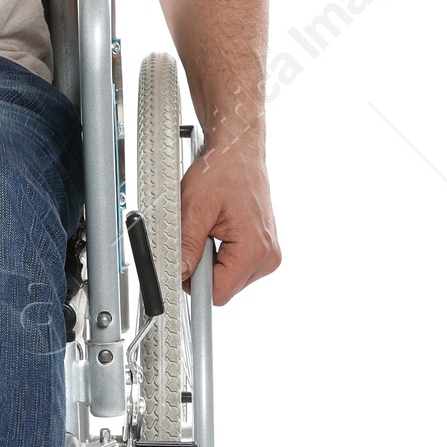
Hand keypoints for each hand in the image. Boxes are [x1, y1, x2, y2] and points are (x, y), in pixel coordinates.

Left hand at [179, 131, 279, 306]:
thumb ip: (186, 245)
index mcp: (255, 249)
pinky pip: (235, 265)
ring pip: (228, 278)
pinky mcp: (263, 248)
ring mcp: (268, 254)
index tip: (185, 266)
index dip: (195, 283)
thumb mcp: (194, 207)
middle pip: (224, 287)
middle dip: (204, 267)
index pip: (219, 294)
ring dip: (212, 259)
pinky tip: (220, 230)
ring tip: (211, 228)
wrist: (238, 152)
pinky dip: (221, 253)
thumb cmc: (223, 170)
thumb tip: (179, 272)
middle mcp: (268, 256)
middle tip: (200, 234)